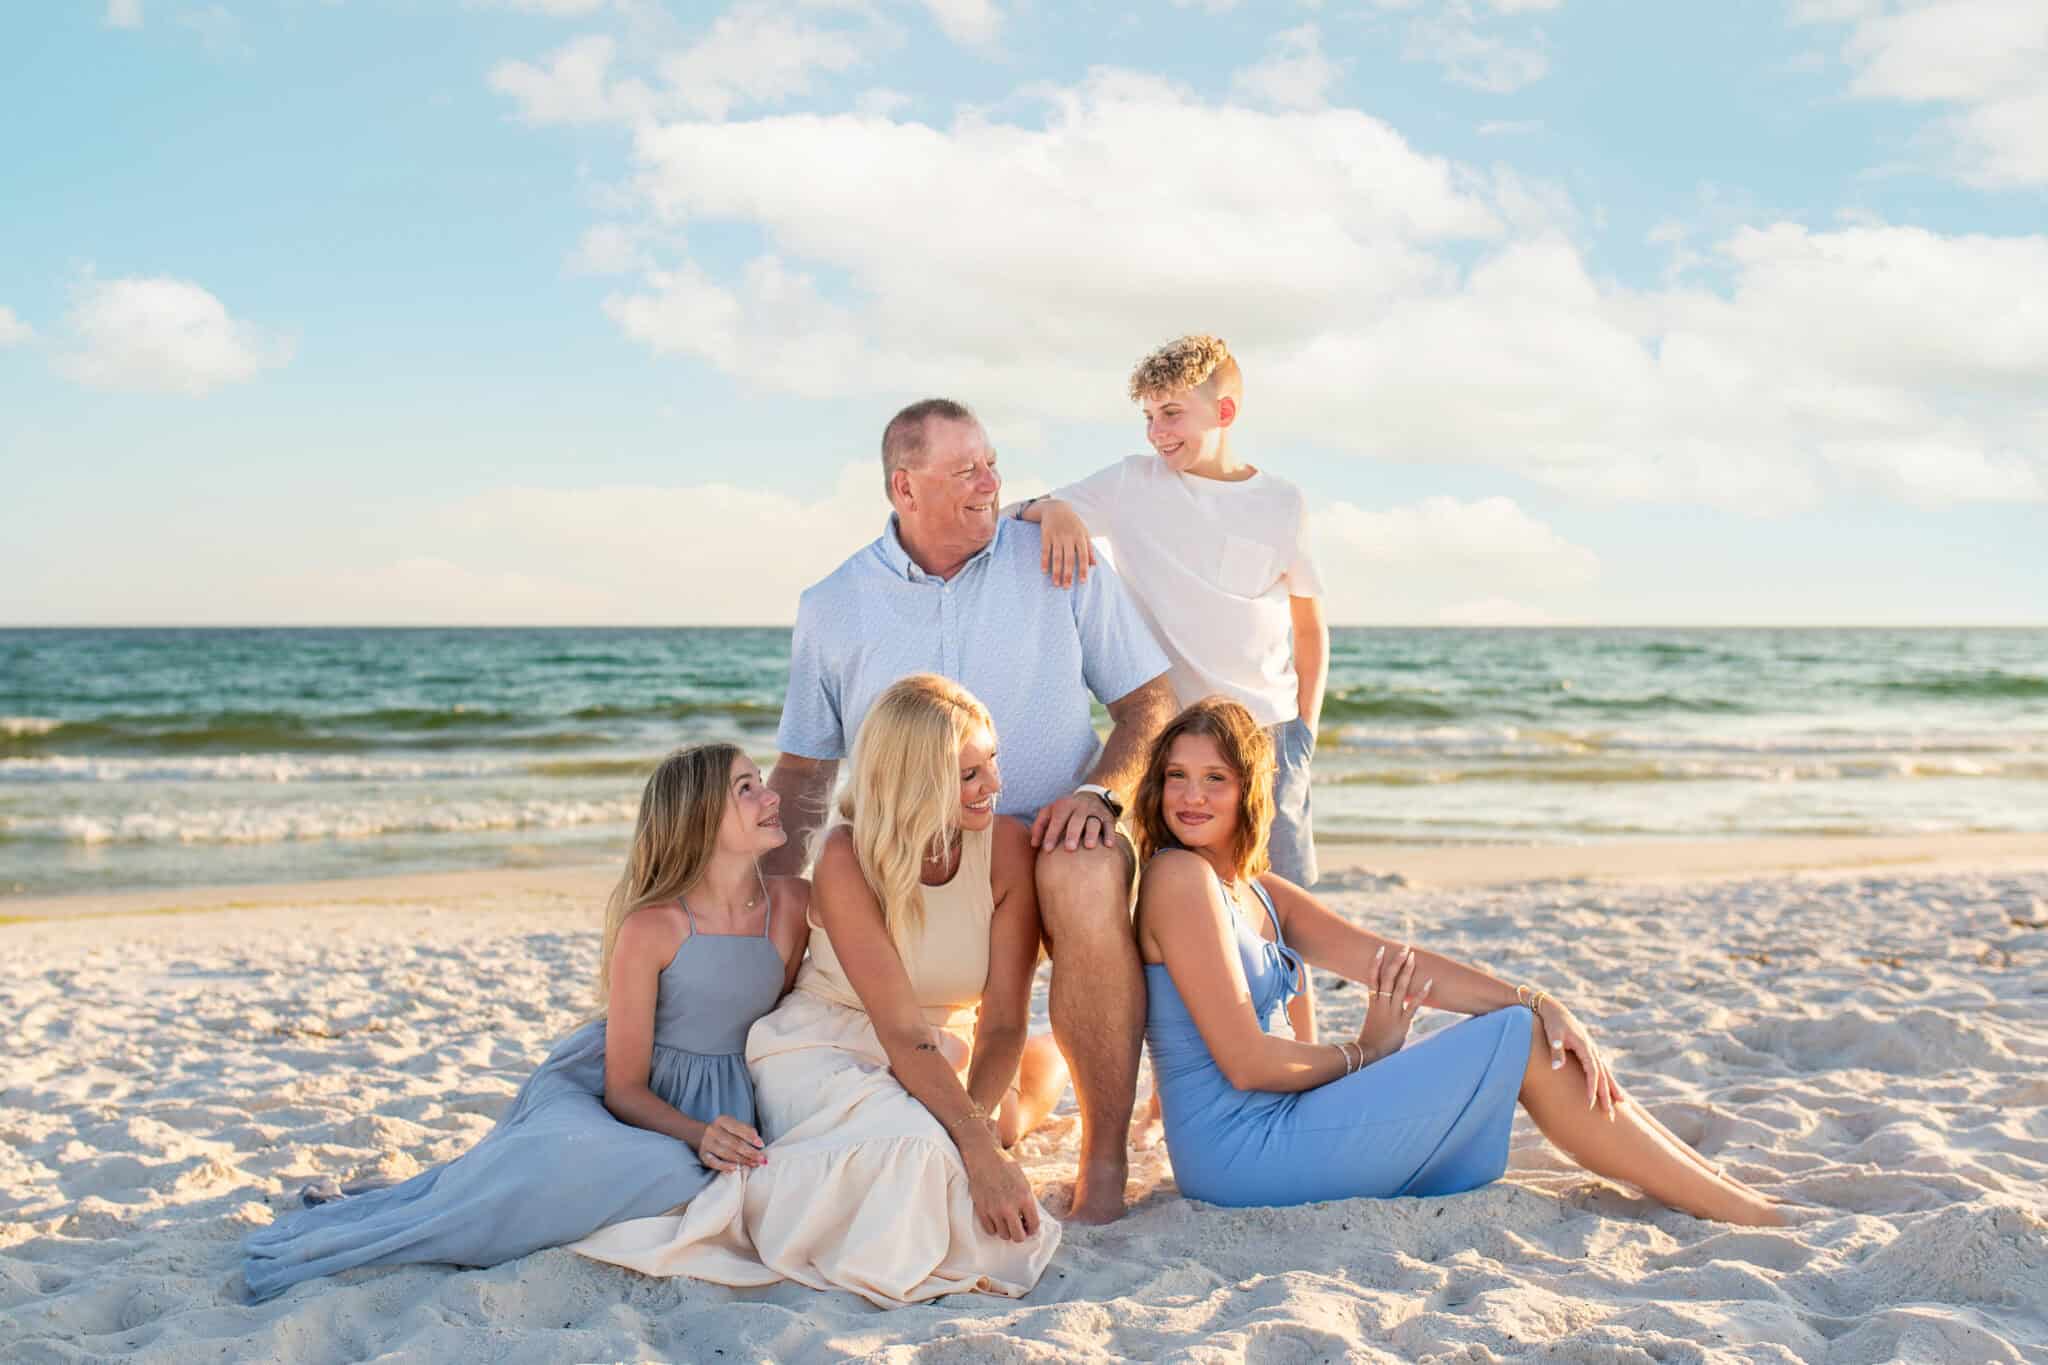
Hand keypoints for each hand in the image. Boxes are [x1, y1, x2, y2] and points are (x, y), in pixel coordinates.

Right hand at [695, 1114, 766, 1171]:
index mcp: (722, 1120)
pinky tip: (735, 1168)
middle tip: (762, 1159)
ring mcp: (707, 1143)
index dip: (750, 1136)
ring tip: (754, 1164)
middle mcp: (713, 1131)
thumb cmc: (722, 1130)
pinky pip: (714, 1163)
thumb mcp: (731, 1125)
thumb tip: (758, 1142)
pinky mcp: (703, 1155)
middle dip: (750, 1152)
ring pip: (727, 1153)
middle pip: (734, 1143)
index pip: (738, 1128)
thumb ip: (744, 1130)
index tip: (761, 1144)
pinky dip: (725, 1166)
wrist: (698, 1134)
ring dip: (742, 1160)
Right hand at [965, 1149, 1040, 1242]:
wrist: (984, 1158)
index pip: (1034, 1225)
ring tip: (1006, 1221)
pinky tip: (996, 1218)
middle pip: (1018, 1237)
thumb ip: (1027, 1202)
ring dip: (1006, 1230)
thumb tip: (1029, 1221)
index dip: (1032, 1229)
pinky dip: (994, 1227)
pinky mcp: (982, 1210)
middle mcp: (1010, 1206)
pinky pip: (990, 1231)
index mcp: (1025, 1198)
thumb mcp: (1024, 1182)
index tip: (1028, 1227)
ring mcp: (995, 1210)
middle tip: (1017, 1227)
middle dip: (1020, 1234)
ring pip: (1004, 1235)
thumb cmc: (1006, 1168)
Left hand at [1031, 791, 1113, 851]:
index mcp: (1064, 805)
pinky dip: (1109, 834)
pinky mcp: (1107, 817)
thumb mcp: (1050, 812)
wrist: (1091, 796)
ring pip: (1093, 822)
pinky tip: (1108, 845)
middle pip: (1076, 819)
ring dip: (1091, 833)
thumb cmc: (1065, 811)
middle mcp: (1080, 807)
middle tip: (1069, 848)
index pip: (1057, 819)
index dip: (1051, 834)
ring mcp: (1095, 811)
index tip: (1047, 850)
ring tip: (1089, 846)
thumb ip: (1039, 826)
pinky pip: (1109, 825)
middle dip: (1072, 833)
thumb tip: (1033, 844)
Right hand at [1038, 502, 1094, 588]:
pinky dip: (1044, 561)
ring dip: (1056, 571)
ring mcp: (1057, 536)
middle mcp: (1069, 537)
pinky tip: (1044, 571)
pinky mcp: (1046, 535)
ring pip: (1057, 556)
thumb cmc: (1073, 523)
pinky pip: (1045, 550)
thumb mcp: (1084, 533)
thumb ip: (1089, 548)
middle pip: (1069, 559)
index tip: (1082, 582)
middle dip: (1068, 574)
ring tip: (1056, 583)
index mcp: (1080, 537)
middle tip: (1066, 587)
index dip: (1082, 569)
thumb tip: (1094, 565)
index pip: (1083, 556)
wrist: (1056, 508)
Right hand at [1355, 943, 1430, 1063]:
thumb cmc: (1371, 1039)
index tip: (1381, 949)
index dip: (1376, 963)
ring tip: (1413, 958)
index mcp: (1373, 1003)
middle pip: (1388, 978)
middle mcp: (1382, 1004)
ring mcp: (1392, 1012)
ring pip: (1400, 987)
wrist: (1369, 1054)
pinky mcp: (1402, 1022)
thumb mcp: (1373, 1021)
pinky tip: (1429, 982)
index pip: (1372, 978)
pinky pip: (1413, 1005)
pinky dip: (1421, 993)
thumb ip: (1379, 1010)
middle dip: (1396, 962)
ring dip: (1407, 971)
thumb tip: (1384, 1003)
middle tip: (1405, 948)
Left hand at [1532, 997, 1619, 1118]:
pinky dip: (1608, 1080)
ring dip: (1613, 1089)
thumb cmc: (1552, 1023)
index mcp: (1585, 1047)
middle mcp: (1592, 1050)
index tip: (1590, 1103)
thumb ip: (1556, 1051)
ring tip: (1623, 1105)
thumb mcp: (1553, 1035)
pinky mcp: (1589, 1051)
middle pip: (1603, 1076)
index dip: (1592, 1088)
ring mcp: (1593, 1051)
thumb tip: (1556, 1068)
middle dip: (1607, 1096)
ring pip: (1606, 1073)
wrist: (1555, 1010)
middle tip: (1610, 1114)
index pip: (1592, 1072)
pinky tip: (1612, 1089)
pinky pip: (1602, 1069)